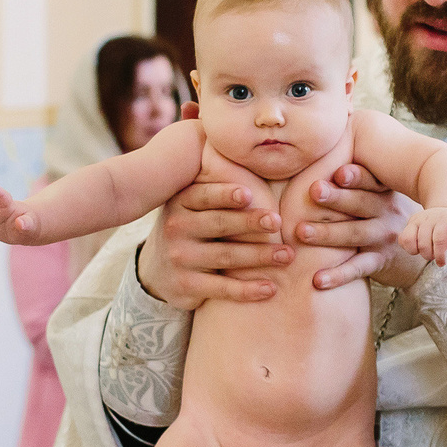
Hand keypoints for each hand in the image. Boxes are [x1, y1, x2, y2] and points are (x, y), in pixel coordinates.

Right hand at [137, 180, 284, 307]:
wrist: (158, 270)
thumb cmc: (192, 227)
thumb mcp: (192, 205)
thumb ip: (214, 185)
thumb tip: (252, 156)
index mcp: (181, 202)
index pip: (205, 196)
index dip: (225, 195)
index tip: (249, 194)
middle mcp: (177, 228)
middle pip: (219, 224)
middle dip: (250, 223)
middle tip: (278, 222)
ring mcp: (180, 258)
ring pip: (225, 256)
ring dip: (260, 256)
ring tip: (287, 256)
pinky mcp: (186, 286)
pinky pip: (222, 288)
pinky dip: (247, 290)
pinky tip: (270, 288)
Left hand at [293, 164, 423, 290]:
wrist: (420, 251)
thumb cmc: (385, 215)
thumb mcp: (382, 194)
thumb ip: (359, 179)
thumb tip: (328, 147)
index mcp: (383, 192)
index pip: (370, 181)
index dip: (356, 177)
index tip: (339, 172)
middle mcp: (385, 212)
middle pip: (360, 204)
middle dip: (336, 197)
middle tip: (313, 190)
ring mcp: (384, 238)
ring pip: (355, 234)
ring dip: (327, 234)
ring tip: (301, 232)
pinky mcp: (380, 262)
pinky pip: (358, 268)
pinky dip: (338, 276)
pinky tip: (317, 280)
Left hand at [399, 206, 446, 265]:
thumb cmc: (432, 227)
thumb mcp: (416, 229)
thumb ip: (409, 239)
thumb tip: (413, 250)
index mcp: (415, 222)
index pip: (407, 239)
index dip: (412, 250)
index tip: (419, 252)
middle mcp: (428, 219)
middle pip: (424, 243)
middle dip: (427, 255)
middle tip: (432, 258)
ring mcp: (444, 218)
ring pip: (439, 239)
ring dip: (440, 254)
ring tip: (441, 262)